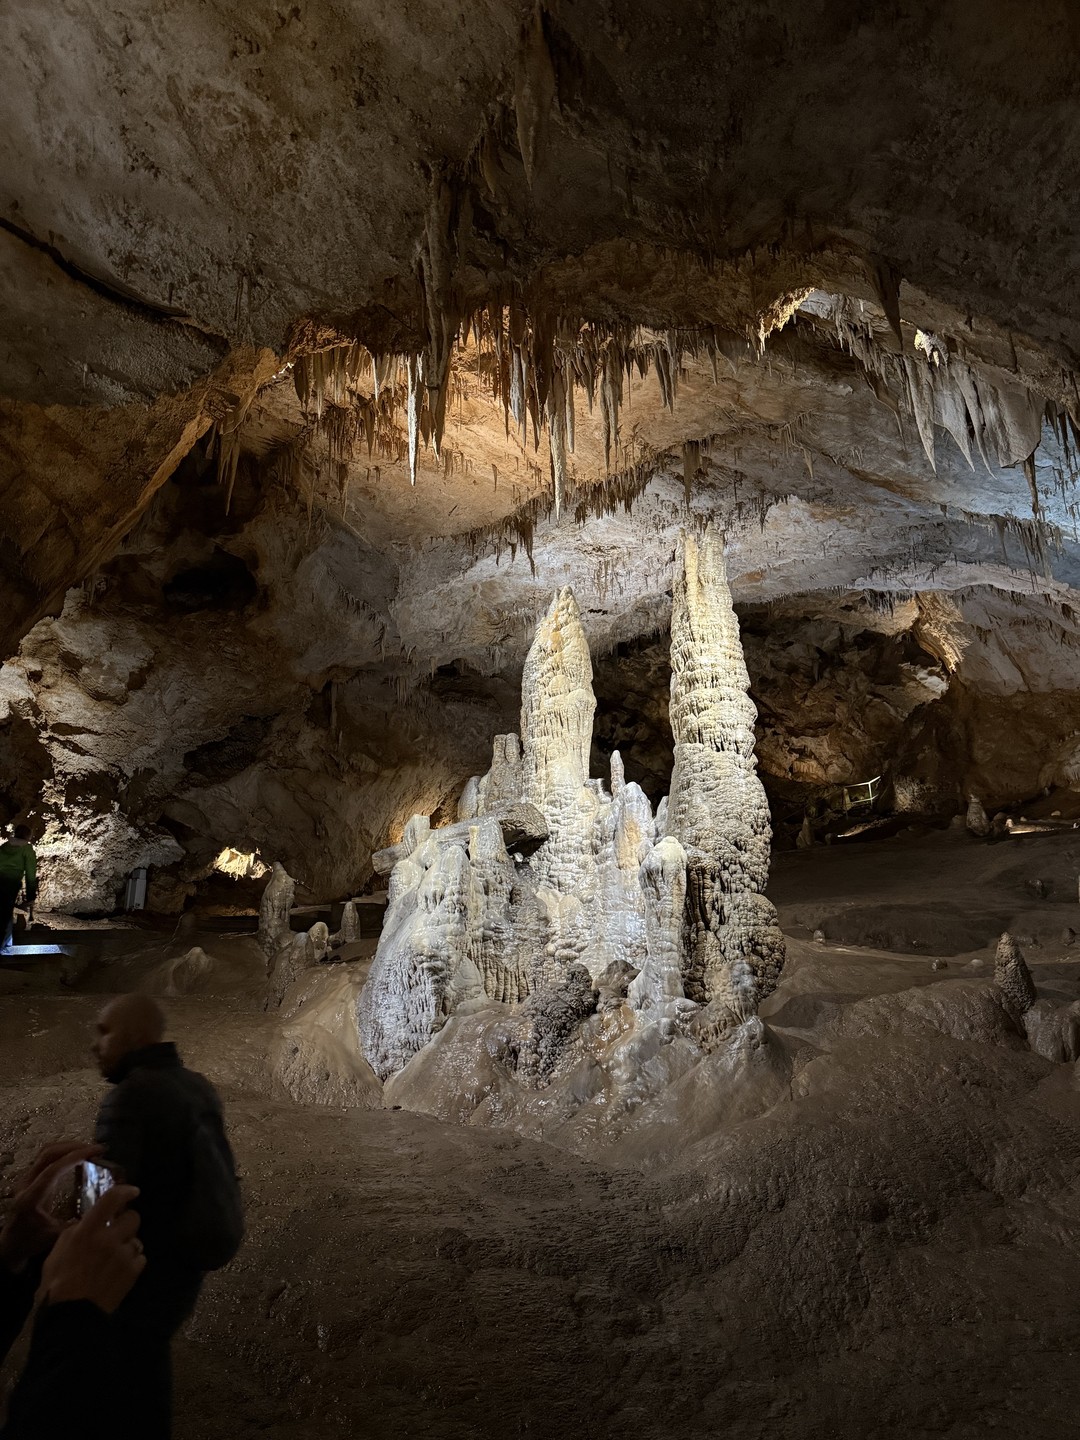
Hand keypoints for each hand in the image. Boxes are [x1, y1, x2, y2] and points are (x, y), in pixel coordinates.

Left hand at [0, 1140, 100, 1273]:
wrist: (11, 1244)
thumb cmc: (32, 1242)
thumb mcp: (56, 1236)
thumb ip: (77, 1224)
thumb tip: (102, 1211)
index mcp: (31, 1198)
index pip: (53, 1170)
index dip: (75, 1157)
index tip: (95, 1152)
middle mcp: (25, 1184)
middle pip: (47, 1154)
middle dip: (73, 1147)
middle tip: (95, 1148)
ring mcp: (25, 1179)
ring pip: (45, 1152)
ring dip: (67, 1147)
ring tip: (88, 1150)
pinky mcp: (29, 1178)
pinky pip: (45, 1157)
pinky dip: (62, 1152)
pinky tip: (76, 1157)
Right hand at [40, 1185, 144, 1314]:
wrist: (71, 1316)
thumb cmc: (57, 1283)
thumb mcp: (58, 1251)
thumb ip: (75, 1232)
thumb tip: (85, 1222)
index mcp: (88, 1230)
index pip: (112, 1199)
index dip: (125, 1191)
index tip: (132, 1191)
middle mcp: (110, 1238)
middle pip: (133, 1217)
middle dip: (127, 1222)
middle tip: (117, 1232)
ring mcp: (124, 1255)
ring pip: (137, 1239)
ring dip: (129, 1245)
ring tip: (116, 1257)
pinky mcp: (133, 1272)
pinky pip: (140, 1258)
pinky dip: (133, 1262)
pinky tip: (120, 1270)